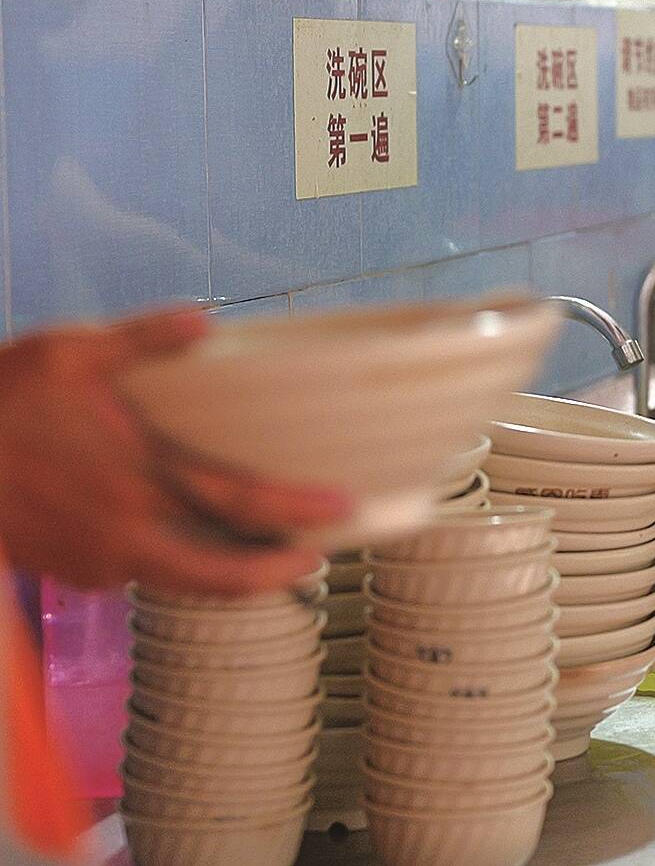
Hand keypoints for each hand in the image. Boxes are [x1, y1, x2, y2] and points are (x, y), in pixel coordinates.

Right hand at [0, 309, 350, 595]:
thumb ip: (141, 340)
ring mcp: (95, 559)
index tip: (340, 509)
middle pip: (219, 575)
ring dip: (224, 569)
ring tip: (262, 548)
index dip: (296, 511)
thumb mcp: (67, 353)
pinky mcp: (70, 571)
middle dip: (275, 573)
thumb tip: (202, 322)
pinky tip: (182, 536)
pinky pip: (134, 572)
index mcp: (136, 475)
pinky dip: (168, 560)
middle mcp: (124, 529)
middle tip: (316, 558)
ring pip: (179, 579)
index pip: (238, 501)